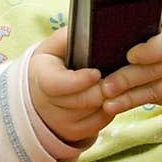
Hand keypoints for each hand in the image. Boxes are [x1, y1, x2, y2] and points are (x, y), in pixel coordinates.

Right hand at [29, 27, 112, 144]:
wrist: (43, 92)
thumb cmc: (54, 63)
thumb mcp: (55, 46)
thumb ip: (68, 37)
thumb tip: (89, 29)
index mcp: (41, 78)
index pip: (57, 85)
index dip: (78, 81)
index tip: (96, 72)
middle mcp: (48, 104)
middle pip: (82, 101)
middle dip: (103, 88)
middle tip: (120, 76)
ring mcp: (61, 122)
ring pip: (94, 113)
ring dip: (110, 98)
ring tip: (118, 82)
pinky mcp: (76, 132)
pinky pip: (100, 123)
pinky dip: (111, 109)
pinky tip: (114, 95)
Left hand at [99, 17, 161, 115]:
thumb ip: (151, 33)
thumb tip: (111, 38)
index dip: (149, 51)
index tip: (130, 56)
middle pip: (156, 72)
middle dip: (128, 81)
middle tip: (105, 87)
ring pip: (157, 92)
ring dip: (130, 99)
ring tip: (108, 104)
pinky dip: (141, 102)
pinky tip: (123, 105)